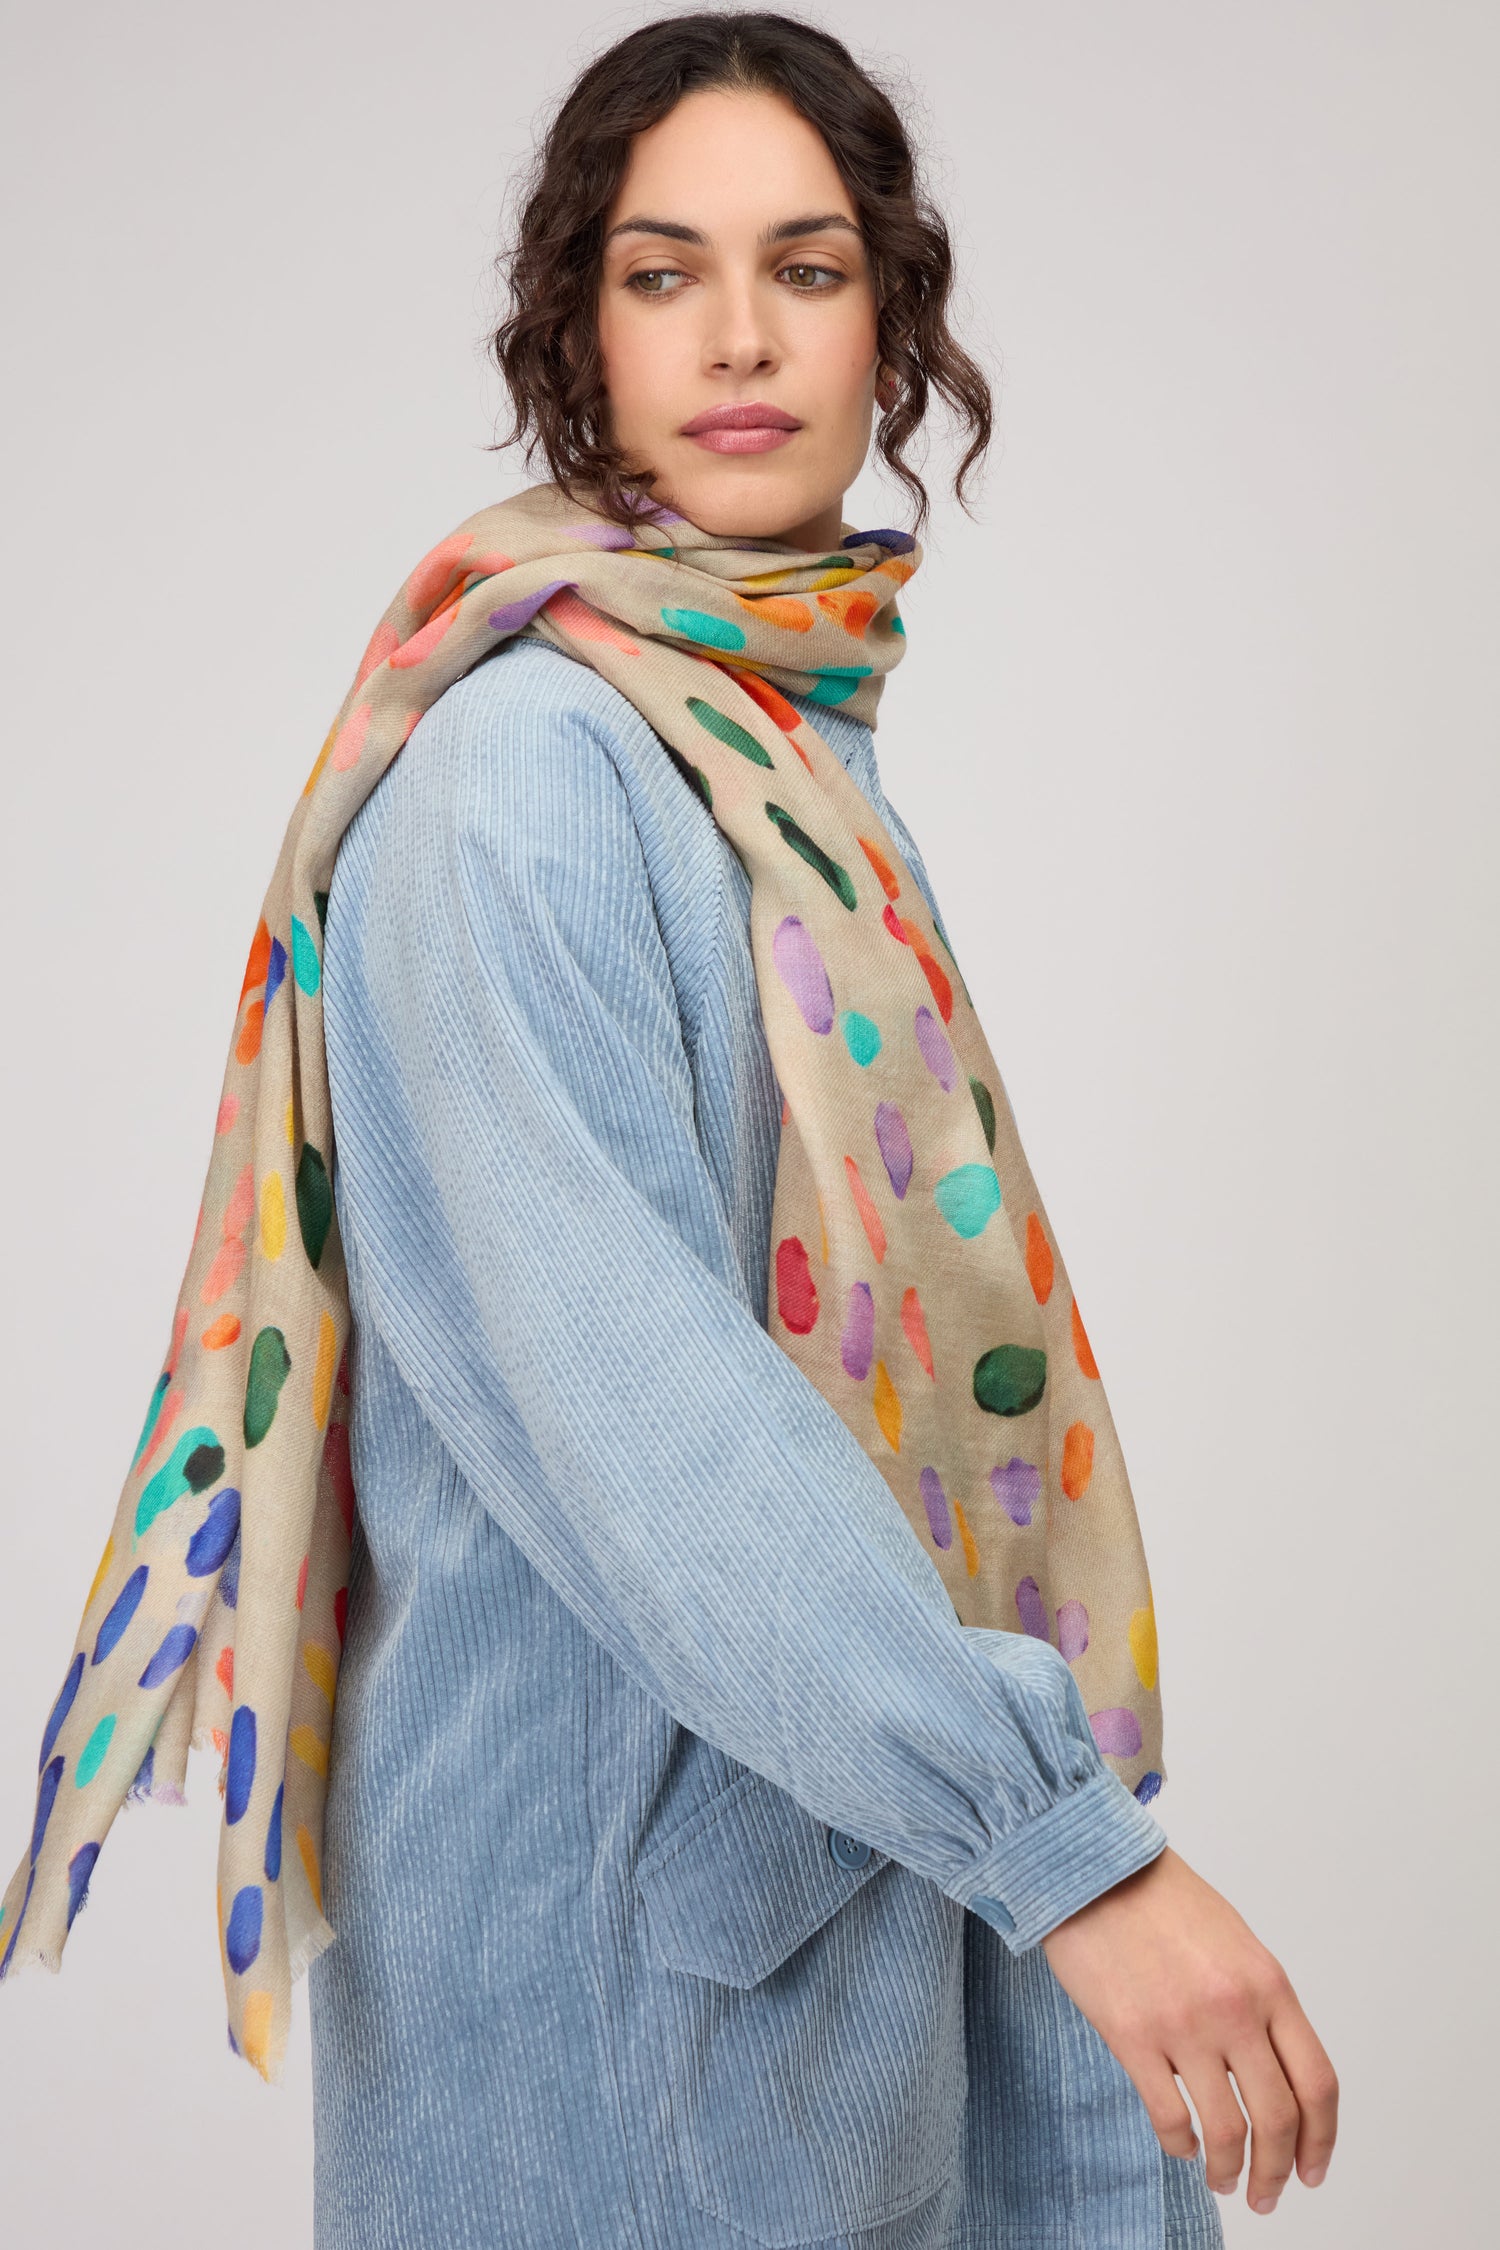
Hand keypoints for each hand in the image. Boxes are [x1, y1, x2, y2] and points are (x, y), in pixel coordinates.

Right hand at [1039, 1845, 1338, 2216]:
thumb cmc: (1162, 1899)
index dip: (1321, 2140)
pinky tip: (1182, 2146)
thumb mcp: (1235, 1943)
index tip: (1312, 2169)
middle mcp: (1234, 2010)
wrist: (1095, 1868)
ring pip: (1226, 2131)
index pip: (1317, 2083)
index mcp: (1269, 1985)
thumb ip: (1260, 2005)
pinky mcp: (1132, 2037)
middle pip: (1277, 2119)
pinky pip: (1169, 2116)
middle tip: (1268, 2193)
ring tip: (1224, 2181)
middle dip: (1278, 2171)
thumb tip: (1272, 2075)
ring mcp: (1182, 2026)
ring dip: (1229, 2171)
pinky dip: (1180, 2146)